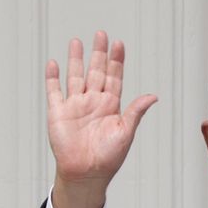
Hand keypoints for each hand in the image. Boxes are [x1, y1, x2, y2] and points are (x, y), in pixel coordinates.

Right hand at [45, 31, 157, 207]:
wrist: (87, 172)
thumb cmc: (109, 157)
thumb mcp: (126, 132)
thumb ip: (136, 112)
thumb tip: (153, 96)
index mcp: (111, 106)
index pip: (114, 77)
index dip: (116, 61)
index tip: (119, 44)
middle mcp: (93, 102)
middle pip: (96, 72)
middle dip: (99, 53)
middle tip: (101, 34)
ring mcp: (75, 105)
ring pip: (75, 76)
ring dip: (76, 60)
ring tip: (77, 42)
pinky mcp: (58, 112)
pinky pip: (54, 90)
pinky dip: (53, 77)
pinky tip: (54, 63)